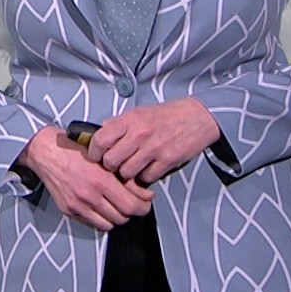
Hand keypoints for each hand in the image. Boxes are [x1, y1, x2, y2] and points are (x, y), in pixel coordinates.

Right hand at [19, 126, 153, 230]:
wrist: (47, 153)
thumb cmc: (75, 152)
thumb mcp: (104, 160)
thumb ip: (124, 178)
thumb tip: (144, 193)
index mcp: (101, 180)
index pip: (131, 205)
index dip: (143, 207)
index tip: (146, 202)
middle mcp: (90, 196)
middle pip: (122, 217)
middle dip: (131, 212)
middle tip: (134, 204)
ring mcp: (78, 206)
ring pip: (109, 224)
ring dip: (117, 217)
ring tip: (117, 207)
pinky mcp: (69, 210)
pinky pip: (93, 224)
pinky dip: (102, 220)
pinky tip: (102, 209)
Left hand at [83, 97, 222, 184]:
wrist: (196, 117)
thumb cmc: (163, 116)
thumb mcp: (137, 113)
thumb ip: (117, 125)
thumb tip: (96, 136)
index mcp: (128, 120)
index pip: (100, 140)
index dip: (94, 152)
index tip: (96, 156)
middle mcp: (139, 134)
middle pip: (111, 161)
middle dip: (110, 166)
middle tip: (116, 164)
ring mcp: (154, 148)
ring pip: (127, 172)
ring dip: (128, 173)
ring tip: (133, 167)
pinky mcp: (167, 160)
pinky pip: (147, 178)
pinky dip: (145, 177)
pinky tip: (148, 169)